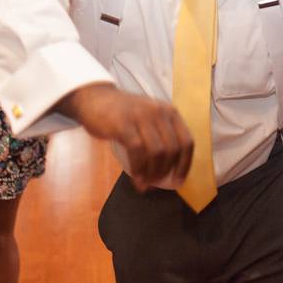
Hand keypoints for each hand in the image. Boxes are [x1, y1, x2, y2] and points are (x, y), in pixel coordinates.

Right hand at [56, 84, 193, 190]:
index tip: (179, 180)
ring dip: (152, 173)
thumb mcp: (149, 118)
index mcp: (170, 112)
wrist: (96, 98)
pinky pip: (137, 151)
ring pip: (157, 152)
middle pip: (173, 149)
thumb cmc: (124, 114)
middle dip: (166, 171)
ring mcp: (141, 116)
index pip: (187, 141)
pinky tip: (136, 179)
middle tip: (156, 183)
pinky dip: (138, 169)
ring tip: (145, 184)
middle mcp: (159, 112)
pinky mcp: (124, 124)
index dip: (185, 164)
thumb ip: (160, 137)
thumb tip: (168, 171)